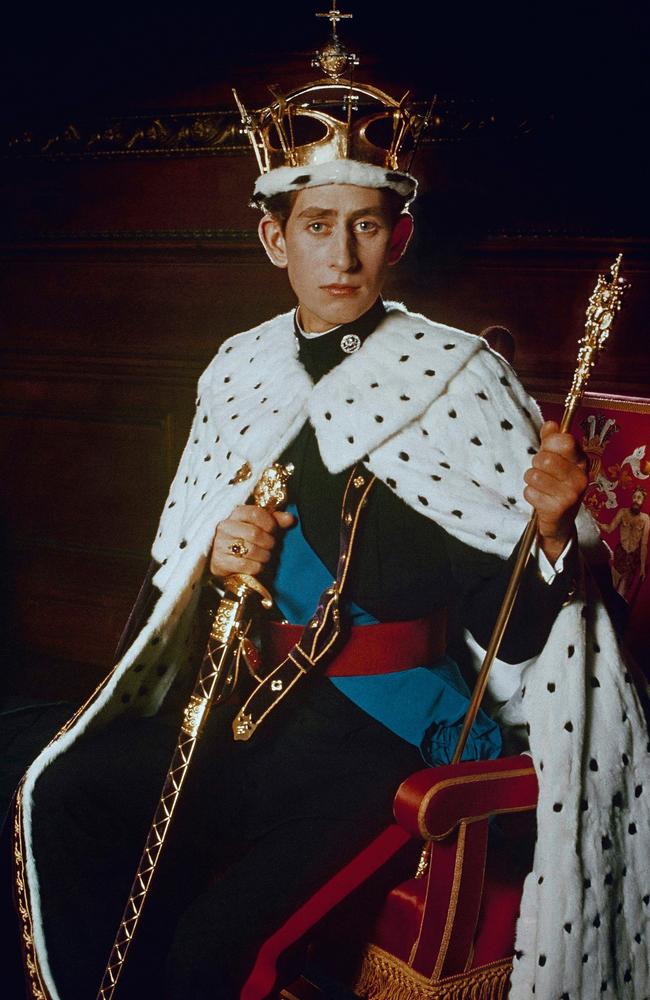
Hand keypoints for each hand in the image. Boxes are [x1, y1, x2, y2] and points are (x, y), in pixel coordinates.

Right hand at [210, 505, 294, 579]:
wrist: (225, 559)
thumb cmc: (246, 539)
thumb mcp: (261, 527)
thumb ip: (276, 521)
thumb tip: (290, 519)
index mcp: (236, 514)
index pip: (255, 513)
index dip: (270, 523)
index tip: (274, 531)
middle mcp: (225, 527)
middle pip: (254, 533)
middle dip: (269, 542)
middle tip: (272, 547)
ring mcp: (220, 544)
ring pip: (251, 550)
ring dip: (264, 556)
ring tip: (266, 556)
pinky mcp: (220, 562)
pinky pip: (245, 565)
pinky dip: (257, 567)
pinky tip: (258, 565)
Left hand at [523, 421, 588, 562]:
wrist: (560, 521)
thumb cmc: (556, 485)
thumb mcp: (556, 460)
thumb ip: (551, 440)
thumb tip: (551, 424)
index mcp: (581, 461)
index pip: (564, 440)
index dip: (549, 444)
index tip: (548, 450)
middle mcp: (580, 477)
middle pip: (544, 458)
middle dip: (536, 464)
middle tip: (543, 473)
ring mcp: (571, 494)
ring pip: (533, 475)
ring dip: (531, 481)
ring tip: (542, 487)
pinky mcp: (558, 508)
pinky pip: (529, 492)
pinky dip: (530, 495)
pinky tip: (541, 499)